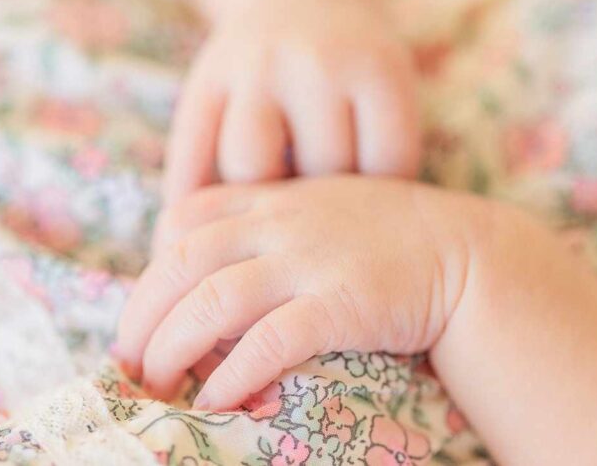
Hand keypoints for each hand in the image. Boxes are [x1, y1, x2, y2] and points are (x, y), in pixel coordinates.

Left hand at [115, 176, 488, 410]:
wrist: (467, 251)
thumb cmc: (393, 238)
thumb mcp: (325, 208)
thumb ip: (272, 226)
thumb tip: (214, 279)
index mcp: (274, 198)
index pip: (186, 214)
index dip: (152, 263)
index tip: (148, 308)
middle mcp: (283, 222)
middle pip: (183, 261)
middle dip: (142, 314)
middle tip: (129, 361)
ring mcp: (312, 260)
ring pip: (213, 299)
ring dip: (171, 347)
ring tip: (157, 386)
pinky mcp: (343, 303)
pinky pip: (270, 340)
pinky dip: (233, 372)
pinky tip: (218, 398)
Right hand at [161, 9, 421, 224]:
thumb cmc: (357, 64)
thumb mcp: (392, 89)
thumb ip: (384, 161)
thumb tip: (363, 271)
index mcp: (376, 67)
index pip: (384, 168)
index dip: (379, 200)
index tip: (371, 208)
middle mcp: (315, 61)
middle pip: (320, 171)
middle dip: (322, 203)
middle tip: (317, 216)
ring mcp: (253, 67)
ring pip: (250, 169)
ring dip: (259, 201)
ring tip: (267, 211)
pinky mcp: (204, 78)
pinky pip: (192, 157)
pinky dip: (194, 205)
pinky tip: (198, 233)